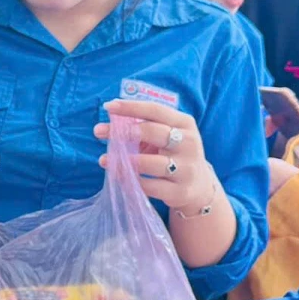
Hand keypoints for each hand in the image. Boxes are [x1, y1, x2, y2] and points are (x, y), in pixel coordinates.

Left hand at [95, 100, 224, 215]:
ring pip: (151, 163)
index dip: (131, 107)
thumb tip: (111, 124)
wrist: (199, 187)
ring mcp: (186, 169)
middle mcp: (188, 144)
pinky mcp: (179, 192)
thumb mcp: (168, 136)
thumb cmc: (174, 155)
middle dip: (123, 132)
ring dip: (123, 161)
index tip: (108, 107)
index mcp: (184, 124)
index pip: (156, 111)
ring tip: (103, 160)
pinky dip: (131, 181)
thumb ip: (146, 128)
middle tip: (98, 132)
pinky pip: (150, 187)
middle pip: (153, 132)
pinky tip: (118, 176)